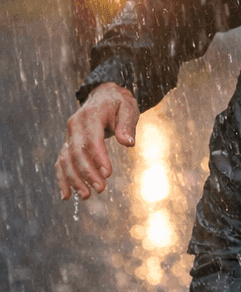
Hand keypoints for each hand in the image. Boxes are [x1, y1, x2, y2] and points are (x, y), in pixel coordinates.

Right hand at [56, 82, 139, 199]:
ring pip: (66, 160)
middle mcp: (74, 126)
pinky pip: (61, 163)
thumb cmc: (119, 103)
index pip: (92, 139)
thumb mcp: (128, 108)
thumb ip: (127, 125)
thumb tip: (129, 143)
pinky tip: (66, 195)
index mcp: (90, 115)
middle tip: (100, 189)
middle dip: (87, 172)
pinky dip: (62, 179)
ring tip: (86, 196)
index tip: (108, 174)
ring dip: (74, 179)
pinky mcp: (68, 144)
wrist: (104, 95)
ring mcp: (68, 136)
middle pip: (77, 152)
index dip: (99, 158)